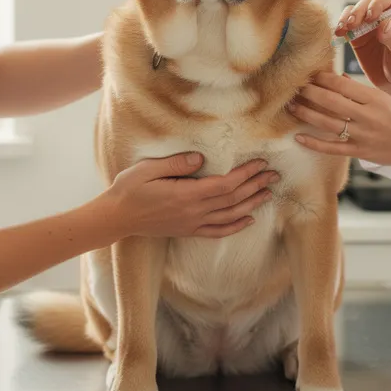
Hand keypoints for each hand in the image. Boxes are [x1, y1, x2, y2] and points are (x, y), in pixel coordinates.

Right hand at [104, 154, 277, 238]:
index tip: (260, 163)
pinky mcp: (188, 231)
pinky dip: (235, 226)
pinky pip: (217, 232)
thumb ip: (176, 163)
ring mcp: (192, 224)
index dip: (246, 174)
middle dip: (256, 186)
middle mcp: (193, 212)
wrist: (117, 218)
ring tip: (268, 193)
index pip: (225, 185)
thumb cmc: (129, 189)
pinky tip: (248, 219)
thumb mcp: (147, 169)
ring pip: (230, 216)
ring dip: (251, 204)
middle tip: (274, 175)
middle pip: (233, 199)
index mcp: (186, 195)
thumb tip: (200, 158)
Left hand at [288, 72, 390, 182]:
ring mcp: (362, 135)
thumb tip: (339, 79)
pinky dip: (314, 143)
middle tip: (294, 87)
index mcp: (374, 99)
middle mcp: (367, 116)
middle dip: (310, 93)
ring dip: (306, 114)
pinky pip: (332, 148)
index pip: (342, 85)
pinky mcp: (359, 152)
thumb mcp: (385, 98)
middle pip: (331, 102)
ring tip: (290, 107)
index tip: (310, 74)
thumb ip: (361, 90)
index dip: (323, 78)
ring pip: (327, 123)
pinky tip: (298, 137)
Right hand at [336, 0, 390, 109]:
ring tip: (343, 29)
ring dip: (347, 17)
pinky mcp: (357, 36)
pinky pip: (346, 25)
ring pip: (354, 11)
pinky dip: (340, 27)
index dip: (377, 3)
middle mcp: (384, 16)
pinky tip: (338, 34)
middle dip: (359, 11)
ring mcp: (369, 25)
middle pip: (367, 2)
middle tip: (353, 24)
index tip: (371, 17)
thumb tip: (383, 22)